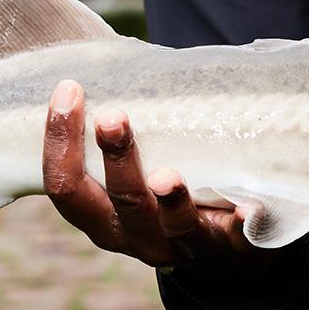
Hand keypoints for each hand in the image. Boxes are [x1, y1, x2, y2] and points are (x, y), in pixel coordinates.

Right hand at [42, 80, 272, 270]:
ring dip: (171, 198)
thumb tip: (112, 53)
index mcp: (104, 219)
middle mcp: (140, 237)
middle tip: (113, 117)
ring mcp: (186, 245)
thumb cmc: (164, 198)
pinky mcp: (232, 248)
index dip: (59, 142)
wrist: (224, 255)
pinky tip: (249, 208)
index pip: (66, 188)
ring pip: (173, 224)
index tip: (69, 89)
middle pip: (121, 202)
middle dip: (116, 160)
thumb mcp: (133, 175)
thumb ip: (121, 132)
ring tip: (167, 176)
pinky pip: (238, 240)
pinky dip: (242, 225)